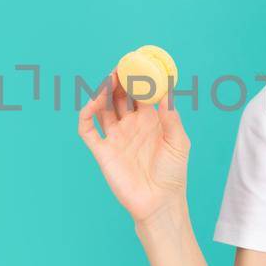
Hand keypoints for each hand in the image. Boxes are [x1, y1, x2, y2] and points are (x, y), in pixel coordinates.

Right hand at [76, 69, 190, 224]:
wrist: (160, 203)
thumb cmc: (173, 174)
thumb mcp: (179, 142)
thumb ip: (171, 118)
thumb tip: (166, 92)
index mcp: (150, 121)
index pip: (140, 93)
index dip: (137, 78)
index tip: (138, 62)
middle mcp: (130, 126)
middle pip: (119, 96)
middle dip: (118, 80)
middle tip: (120, 67)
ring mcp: (115, 137)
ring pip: (103, 108)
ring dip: (102, 93)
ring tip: (108, 81)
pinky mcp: (102, 151)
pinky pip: (87, 129)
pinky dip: (86, 114)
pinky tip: (93, 103)